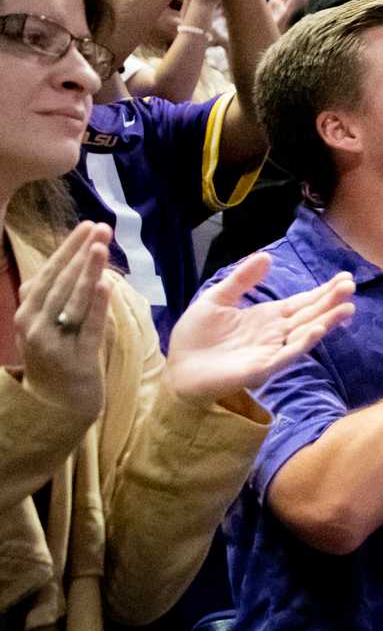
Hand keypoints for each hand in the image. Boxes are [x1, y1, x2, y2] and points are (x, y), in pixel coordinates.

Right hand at [11, 222, 114, 421]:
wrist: (58, 405)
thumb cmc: (59, 357)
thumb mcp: (49, 324)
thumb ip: (58, 296)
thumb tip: (77, 259)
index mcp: (27, 313)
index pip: (47, 273)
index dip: (67, 249)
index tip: (87, 226)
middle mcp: (34, 325)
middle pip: (59, 282)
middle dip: (80, 252)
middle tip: (102, 228)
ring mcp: (53, 343)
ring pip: (72, 301)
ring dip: (87, 271)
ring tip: (102, 247)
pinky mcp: (75, 359)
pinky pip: (87, 327)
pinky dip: (96, 305)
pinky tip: (106, 285)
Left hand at [165, 254, 354, 405]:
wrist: (178, 368)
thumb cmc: (195, 337)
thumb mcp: (216, 299)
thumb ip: (242, 280)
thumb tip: (267, 256)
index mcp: (267, 317)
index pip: (302, 303)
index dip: (322, 291)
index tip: (344, 278)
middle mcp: (276, 334)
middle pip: (310, 315)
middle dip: (331, 301)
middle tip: (351, 285)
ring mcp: (272, 351)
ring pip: (305, 333)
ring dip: (327, 320)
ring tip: (347, 307)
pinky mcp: (263, 367)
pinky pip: (288, 354)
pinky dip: (305, 342)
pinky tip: (318, 329)